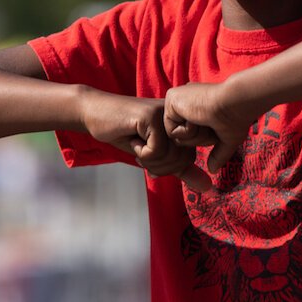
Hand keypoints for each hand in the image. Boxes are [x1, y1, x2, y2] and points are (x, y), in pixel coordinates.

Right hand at [79, 90, 210, 191]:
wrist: (96, 114)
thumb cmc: (125, 132)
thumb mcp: (155, 153)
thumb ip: (180, 168)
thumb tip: (206, 187)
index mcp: (182, 123)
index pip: (189, 157)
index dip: (168, 165)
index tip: (151, 156)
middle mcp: (178, 116)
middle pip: (182, 158)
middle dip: (159, 165)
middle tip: (142, 153)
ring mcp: (166, 113)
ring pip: (170, 155)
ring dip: (149, 159)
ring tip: (137, 144)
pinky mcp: (151, 116)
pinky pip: (156, 149)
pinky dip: (141, 152)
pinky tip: (132, 138)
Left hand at [165, 80, 258, 170]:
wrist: (237, 103)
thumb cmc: (237, 117)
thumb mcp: (227, 138)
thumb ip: (218, 153)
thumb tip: (212, 169)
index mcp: (196, 105)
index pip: (189, 133)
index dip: (203, 137)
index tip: (216, 125)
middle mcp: (184, 100)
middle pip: (181, 137)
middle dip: (199, 138)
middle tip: (212, 124)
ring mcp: (177, 99)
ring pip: (176, 136)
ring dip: (195, 135)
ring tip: (206, 119)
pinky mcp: (171, 100)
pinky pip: (172, 132)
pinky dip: (188, 131)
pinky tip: (198, 116)